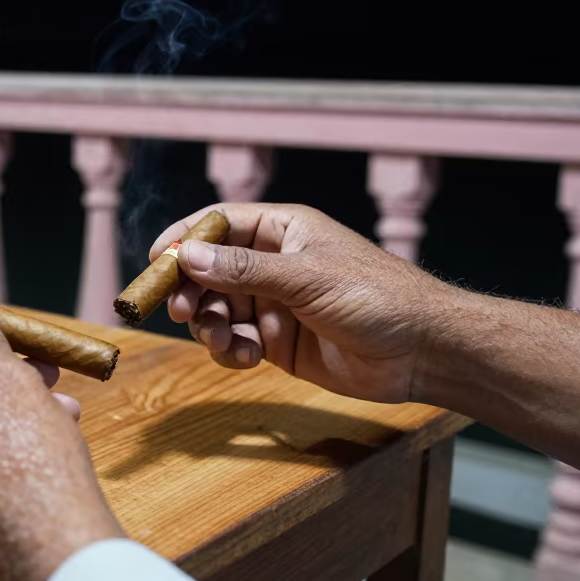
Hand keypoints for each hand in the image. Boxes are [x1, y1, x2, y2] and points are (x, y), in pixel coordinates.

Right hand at [151, 203, 453, 402]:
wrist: (422, 352)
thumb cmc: (377, 298)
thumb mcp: (306, 278)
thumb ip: (245, 269)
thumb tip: (188, 256)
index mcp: (283, 231)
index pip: (220, 223)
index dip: (185, 238)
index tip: (157, 259)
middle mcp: (274, 264)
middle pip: (209, 269)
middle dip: (190, 289)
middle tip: (179, 310)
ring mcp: (274, 304)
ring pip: (218, 308)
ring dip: (209, 325)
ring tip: (223, 340)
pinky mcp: (278, 342)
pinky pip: (236, 341)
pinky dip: (231, 350)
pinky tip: (247, 357)